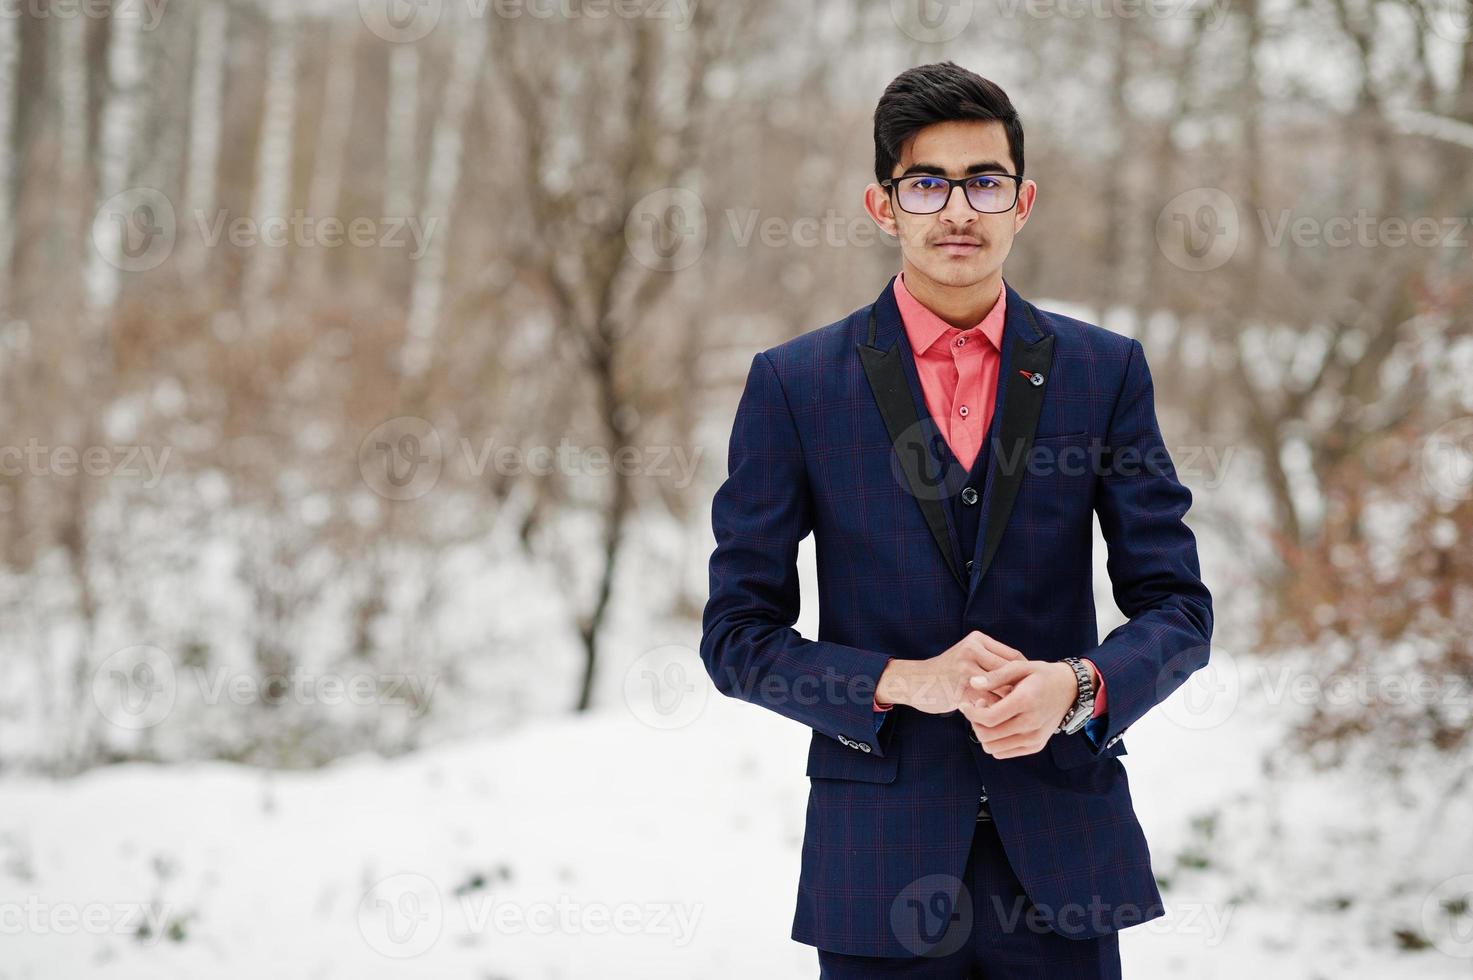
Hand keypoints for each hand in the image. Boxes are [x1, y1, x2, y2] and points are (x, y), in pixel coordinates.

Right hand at [875, 630, 1022, 714]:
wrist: (914, 681)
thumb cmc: (947, 673)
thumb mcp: (968, 657)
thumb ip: (991, 661)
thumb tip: (1025, 678)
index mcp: (978, 640)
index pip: (1014, 657)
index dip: (1024, 676)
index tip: (1030, 691)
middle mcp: (972, 650)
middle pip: (1010, 673)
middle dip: (1020, 690)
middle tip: (1027, 705)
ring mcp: (965, 669)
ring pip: (1001, 688)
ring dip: (1010, 703)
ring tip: (1015, 714)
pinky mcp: (960, 688)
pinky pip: (987, 703)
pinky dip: (995, 712)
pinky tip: (997, 719)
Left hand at [959, 659, 1078, 758]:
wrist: (1069, 689)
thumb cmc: (1041, 675)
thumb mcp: (1020, 666)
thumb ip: (995, 676)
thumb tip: (973, 683)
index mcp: (1026, 702)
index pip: (989, 718)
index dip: (971, 713)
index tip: (965, 704)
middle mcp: (1031, 724)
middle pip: (988, 736)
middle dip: (975, 722)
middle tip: (978, 707)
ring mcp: (1035, 738)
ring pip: (993, 748)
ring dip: (983, 733)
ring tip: (989, 716)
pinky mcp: (1035, 746)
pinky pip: (1003, 753)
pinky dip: (994, 742)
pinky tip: (999, 725)